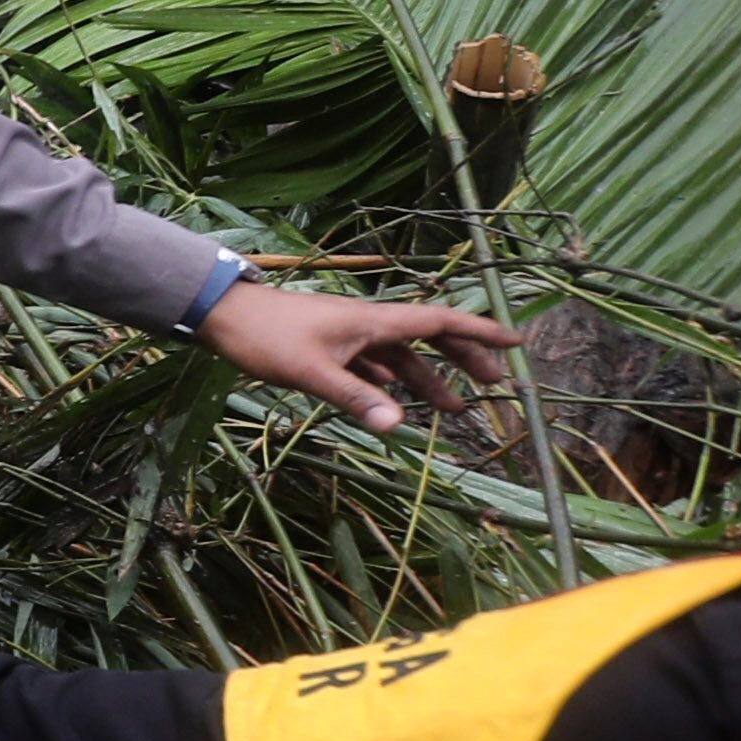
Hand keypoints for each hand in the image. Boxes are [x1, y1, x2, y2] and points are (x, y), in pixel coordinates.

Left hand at [198, 282, 518, 434]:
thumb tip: (398, 425)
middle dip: (464, 359)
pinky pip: (373, 362)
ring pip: (400, 355)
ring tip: (452, 410)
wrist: (222, 315)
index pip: (440, 323)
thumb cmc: (265, 337)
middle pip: (429, 338)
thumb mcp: (311, 372)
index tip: (517, 340)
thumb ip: (355, 397)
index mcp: (374, 322)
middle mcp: (369, 323)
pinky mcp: (329, 345)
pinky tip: (395, 401)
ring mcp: (349, 333)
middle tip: (495, 385)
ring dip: (428, 379)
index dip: (481, 332)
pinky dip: (390, 381)